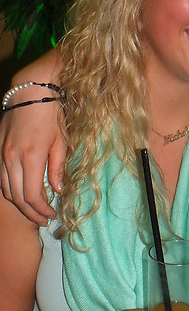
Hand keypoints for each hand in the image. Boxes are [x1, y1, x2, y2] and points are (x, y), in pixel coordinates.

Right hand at [0, 100, 65, 225]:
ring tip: (33, 210)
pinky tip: (21, 193)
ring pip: (5, 189)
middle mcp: (12, 158)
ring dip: (19, 204)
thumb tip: (58, 190)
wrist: (31, 90)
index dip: (42, 210)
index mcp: (31, 157)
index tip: (52, 216)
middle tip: (43, 220)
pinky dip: (10, 189)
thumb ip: (58, 168)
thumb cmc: (51, 114)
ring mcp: (2, 154)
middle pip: (17, 197)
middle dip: (31, 213)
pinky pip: (0, 177)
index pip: (32, 196)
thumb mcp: (61, 141)